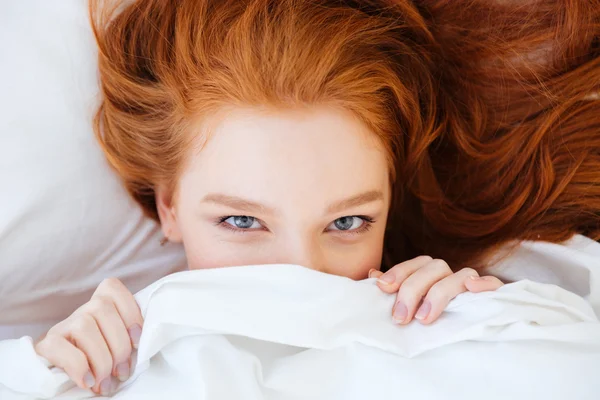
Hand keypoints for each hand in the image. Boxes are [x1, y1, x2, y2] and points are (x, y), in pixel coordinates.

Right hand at [35, 278, 142, 395]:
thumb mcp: (116, 346)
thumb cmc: (99, 362)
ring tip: (105, 381)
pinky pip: (59, 346)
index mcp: (99, 306)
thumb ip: (127, 338)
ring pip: (84, 326)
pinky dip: (78, 366)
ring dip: (100, 358)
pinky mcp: (44, 345)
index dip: (129, 311)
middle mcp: (80, 312)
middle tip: (122, 372)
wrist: (61, 376)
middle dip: (119, 345)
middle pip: (102, 309)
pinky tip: (87, 381)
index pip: (111, 288)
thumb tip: (140, 350)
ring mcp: (61, 327)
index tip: (137, 341)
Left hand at [369, 256, 502, 324]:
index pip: (415, 264)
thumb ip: (394, 291)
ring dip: (440, 293)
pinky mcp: (494, 296)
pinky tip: (471, 289)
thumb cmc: (433, 320)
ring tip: (424, 318)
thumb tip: (372, 275)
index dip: (398, 272)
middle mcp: (451, 276)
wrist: (472, 335)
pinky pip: (494, 284)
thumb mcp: (410, 307)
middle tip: (401, 317)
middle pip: (434, 267)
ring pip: (461, 274)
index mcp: (431, 274)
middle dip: (413, 289)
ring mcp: (472, 285)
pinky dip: (484, 283)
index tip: (383, 288)